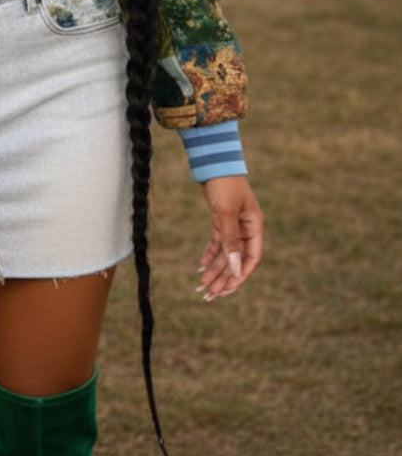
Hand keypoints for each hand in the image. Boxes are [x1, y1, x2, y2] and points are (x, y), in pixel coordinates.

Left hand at [197, 174, 263, 301]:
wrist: (212, 161)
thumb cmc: (223, 184)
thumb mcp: (226, 213)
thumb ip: (231, 240)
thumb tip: (236, 269)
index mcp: (255, 227)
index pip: (252, 259)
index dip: (240, 276)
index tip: (226, 291)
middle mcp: (247, 229)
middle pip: (237, 260)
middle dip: (224, 278)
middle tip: (209, 295)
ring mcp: (234, 225)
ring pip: (226, 254)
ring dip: (215, 270)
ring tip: (202, 286)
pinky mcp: (221, 220)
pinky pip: (218, 243)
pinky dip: (210, 255)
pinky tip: (201, 267)